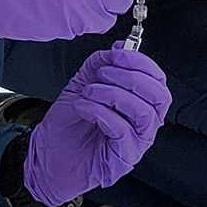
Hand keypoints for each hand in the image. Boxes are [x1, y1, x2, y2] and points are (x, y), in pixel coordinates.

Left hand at [21, 49, 170, 206]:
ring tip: (88, 92)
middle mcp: (144, 125)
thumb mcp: (83, 85)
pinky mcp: (123, 158)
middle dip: (131, 77)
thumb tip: (120, 48)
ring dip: (114, 94)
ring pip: (144, 112)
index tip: (118, 54)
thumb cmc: (68, 127)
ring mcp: (137, 143)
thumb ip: (101, 65)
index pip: (158, 81)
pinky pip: (123, 130)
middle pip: (159, 96)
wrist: (47, 157)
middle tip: (103, 73)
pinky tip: (83, 107)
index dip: (142, 63)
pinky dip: (100, 112)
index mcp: (139, 105)